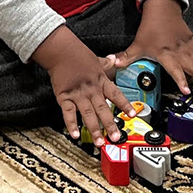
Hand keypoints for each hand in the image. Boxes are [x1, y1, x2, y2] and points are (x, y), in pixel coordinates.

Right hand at [32, 26, 133, 141]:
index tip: (132, 115)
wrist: (60, 50)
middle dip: (110, 125)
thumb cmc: (77, 53)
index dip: (125, 105)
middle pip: (103, 109)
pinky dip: (72, 124)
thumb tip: (115, 59)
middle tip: (116, 137)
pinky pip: (69, 113)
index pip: (116, 94)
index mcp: (100, 80)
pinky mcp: (65, 96)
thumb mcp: (95, 58)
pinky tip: (75, 134)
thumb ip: (106, 62)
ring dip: (94, 130)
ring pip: (88, 114)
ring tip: (99, 142)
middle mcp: (91, 89)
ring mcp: (78, 94)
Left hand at [114, 0, 192, 95]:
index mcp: (166, 54)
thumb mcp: (138, 43)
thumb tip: (112, 63)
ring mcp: (188, 47)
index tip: (186, 90)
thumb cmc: (151, 27)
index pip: (174, 69)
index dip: (180, 80)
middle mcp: (179, 52)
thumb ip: (127, 56)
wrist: (162, 9)